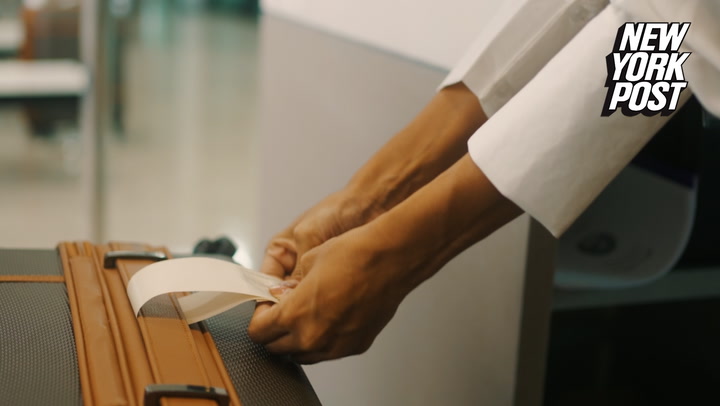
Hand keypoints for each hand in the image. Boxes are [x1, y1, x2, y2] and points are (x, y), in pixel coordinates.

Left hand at [249, 155, 521, 363]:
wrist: (392, 256)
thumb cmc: (353, 253)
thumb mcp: (308, 261)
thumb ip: (287, 286)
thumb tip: (279, 295)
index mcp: (295, 315)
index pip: (259, 332)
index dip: (258, 316)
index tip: (264, 306)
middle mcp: (314, 337)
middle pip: (277, 348)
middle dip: (273, 329)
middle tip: (280, 309)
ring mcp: (336, 345)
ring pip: (303, 354)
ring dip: (296, 337)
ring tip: (304, 312)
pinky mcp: (356, 345)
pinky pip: (328, 350)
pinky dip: (321, 338)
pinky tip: (328, 315)